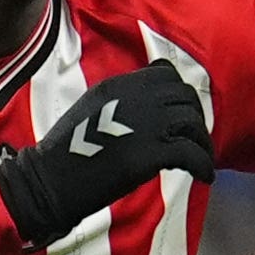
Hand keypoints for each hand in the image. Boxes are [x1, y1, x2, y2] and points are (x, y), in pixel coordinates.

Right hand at [0, 59, 215, 242]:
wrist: (50, 180)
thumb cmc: (64, 153)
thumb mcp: (90, 109)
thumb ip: (118, 103)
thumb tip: (144, 111)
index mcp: (120, 85)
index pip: (165, 74)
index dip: (178, 93)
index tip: (180, 111)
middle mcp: (137, 98)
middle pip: (185, 98)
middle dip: (195, 117)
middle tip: (194, 138)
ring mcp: (146, 124)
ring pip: (194, 123)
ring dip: (203, 142)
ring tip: (202, 159)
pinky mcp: (152, 153)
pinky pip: (193, 154)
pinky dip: (204, 165)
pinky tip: (205, 176)